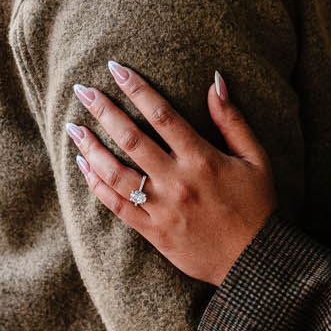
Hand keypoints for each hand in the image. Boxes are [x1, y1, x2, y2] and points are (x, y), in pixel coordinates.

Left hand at [66, 61, 276, 286]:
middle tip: (82, 90)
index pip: (162, 114)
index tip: (115, 69)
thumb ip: (232, 120)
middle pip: (131, 138)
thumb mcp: (255, 158)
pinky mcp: (152, 231)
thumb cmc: (257, 205)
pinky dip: (96, 185)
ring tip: (73, 127)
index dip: (137, 88)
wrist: (254, 262)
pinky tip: (82, 166)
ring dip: (91, 148)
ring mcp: (162, 208)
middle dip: (103, 111)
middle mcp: (177, 181)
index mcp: (202, 159)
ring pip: (116, 173)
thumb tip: (214, 81)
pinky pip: (117, 205)